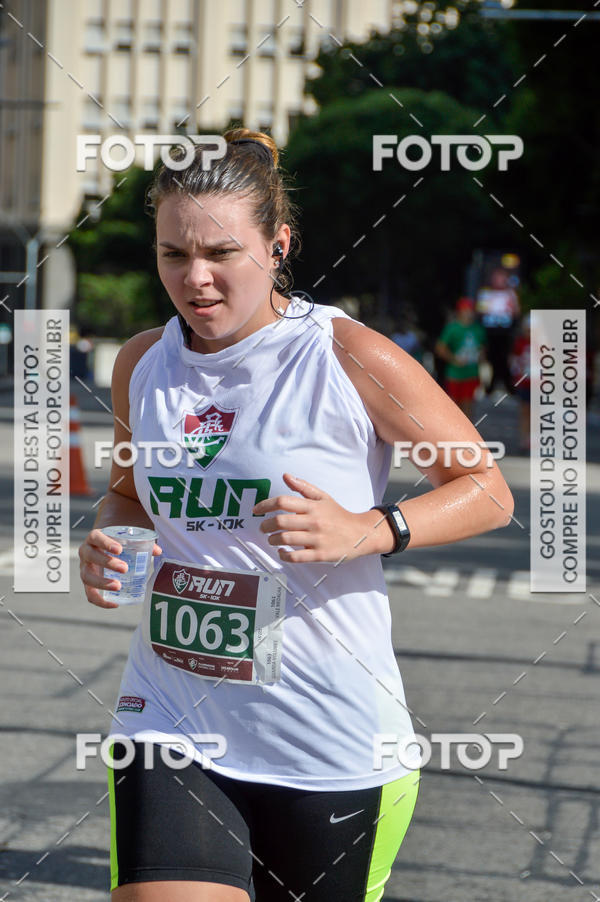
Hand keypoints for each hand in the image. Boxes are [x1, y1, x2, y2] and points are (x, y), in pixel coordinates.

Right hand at [78, 528, 161, 608]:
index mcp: (94, 538)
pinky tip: (115, 604)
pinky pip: (90, 594)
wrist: (104, 550)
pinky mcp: (88, 583)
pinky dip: (100, 601)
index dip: (105, 543)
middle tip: (124, 568)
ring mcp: (84, 568)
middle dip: (107, 563)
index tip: (119, 549)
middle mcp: (86, 552)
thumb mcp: (126, 540)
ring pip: (87, 576)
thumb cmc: (116, 543)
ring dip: (102, 583)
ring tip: (118, 586)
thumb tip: (158, 551)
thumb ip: (142, 543)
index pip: (95, 537)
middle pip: (91, 556)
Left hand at [252, 473, 386, 562]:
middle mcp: (314, 521)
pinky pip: (296, 557)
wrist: (361, 533)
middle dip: (266, 525)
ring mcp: (317, 539)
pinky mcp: (320, 554)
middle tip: (262, 528)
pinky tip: (281, 552)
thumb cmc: (338, 515)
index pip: (283, 501)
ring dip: (273, 540)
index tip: (256, 510)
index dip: (265, 505)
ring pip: (285, 539)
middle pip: (281, 521)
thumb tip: (285, 476)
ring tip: (271, 540)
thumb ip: (303, 487)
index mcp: (313, 506)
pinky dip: (284, 556)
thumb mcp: (323, 497)